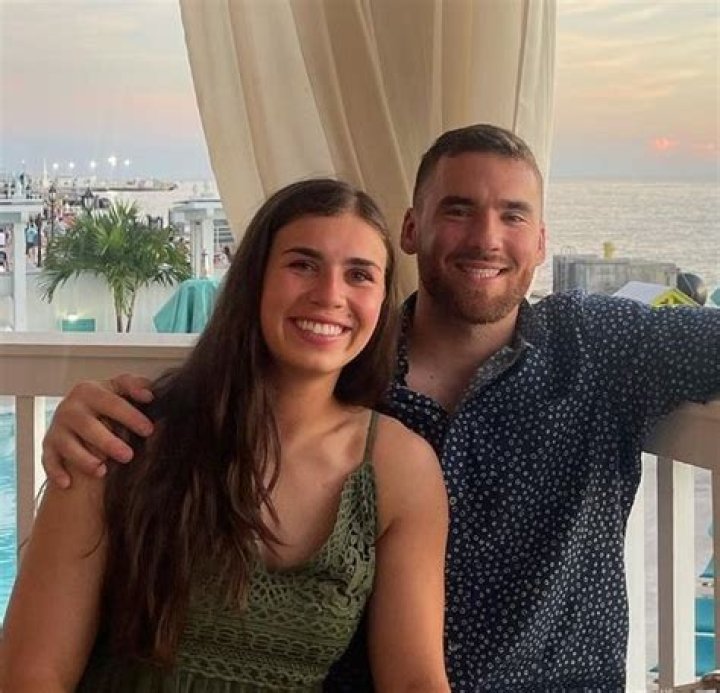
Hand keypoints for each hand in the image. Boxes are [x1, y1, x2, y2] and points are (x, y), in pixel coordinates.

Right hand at [42, 374, 154, 488]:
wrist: (77, 411)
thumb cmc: (106, 402)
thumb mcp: (119, 389)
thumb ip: (135, 386)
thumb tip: (149, 394)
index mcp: (90, 391)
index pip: (112, 403)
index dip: (131, 416)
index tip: (149, 430)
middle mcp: (70, 408)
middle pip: (88, 426)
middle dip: (108, 442)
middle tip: (128, 456)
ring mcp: (58, 428)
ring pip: (68, 445)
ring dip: (84, 459)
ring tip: (102, 471)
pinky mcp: (49, 446)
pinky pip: (49, 461)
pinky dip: (56, 472)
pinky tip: (67, 483)